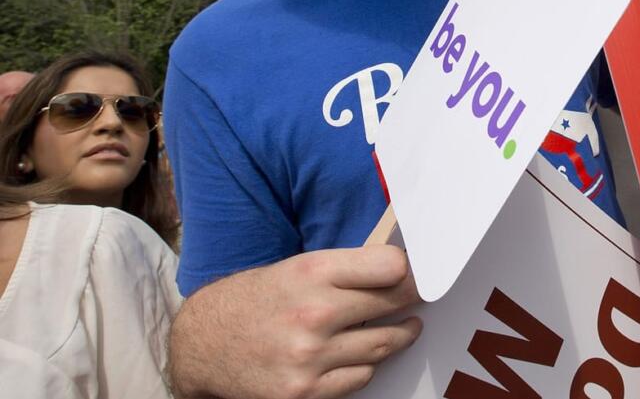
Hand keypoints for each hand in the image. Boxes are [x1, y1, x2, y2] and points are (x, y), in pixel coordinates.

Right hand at [169, 245, 422, 398]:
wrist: (202, 344)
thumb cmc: (257, 299)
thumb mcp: (297, 268)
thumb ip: (347, 269)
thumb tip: (402, 270)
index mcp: (311, 272)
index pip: (390, 266)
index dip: (409, 268)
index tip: (418, 271)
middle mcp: (312, 314)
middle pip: (394, 304)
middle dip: (413, 298)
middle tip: (423, 296)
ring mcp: (309, 358)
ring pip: (383, 346)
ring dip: (398, 335)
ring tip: (405, 326)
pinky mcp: (304, 393)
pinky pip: (360, 378)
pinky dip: (365, 366)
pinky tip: (359, 353)